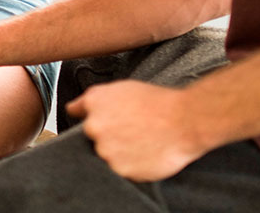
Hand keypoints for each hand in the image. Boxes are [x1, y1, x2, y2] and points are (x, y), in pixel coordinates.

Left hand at [66, 80, 215, 181]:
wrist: (186, 121)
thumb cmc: (159, 103)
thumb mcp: (123, 89)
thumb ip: (94, 100)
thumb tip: (73, 109)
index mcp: (93, 103)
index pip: (77, 114)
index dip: (91, 118)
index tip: (104, 122)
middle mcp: (94, 126)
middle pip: (93, 138)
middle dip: (109, 137)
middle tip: (131, 132)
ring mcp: (106, 150)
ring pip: (106, 156)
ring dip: (120, 152)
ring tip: (142, 142)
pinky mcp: (119, 169)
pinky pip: (121, 170)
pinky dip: (131, 165)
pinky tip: (145, 153)